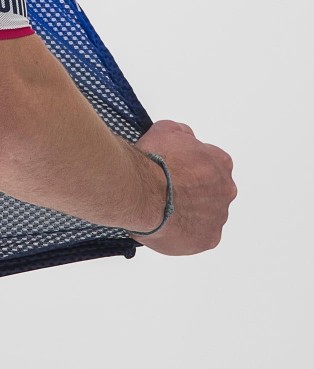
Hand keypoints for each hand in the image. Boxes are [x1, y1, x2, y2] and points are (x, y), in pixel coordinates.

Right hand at [131, 120, 236, 255]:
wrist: (143, 192)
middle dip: (192, 190)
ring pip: (205, 214)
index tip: (174, 169)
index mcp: (220, 162)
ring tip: (162, 209)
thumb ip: (181, 133)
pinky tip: (165, 224)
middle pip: (210, 190)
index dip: (189, 166)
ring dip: (188, 212)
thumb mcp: (165, 130)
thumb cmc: (154, 162)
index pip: (210, 163)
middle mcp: (226, 189)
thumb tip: (185, 137)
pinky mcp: (208, 239)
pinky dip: (184, 232)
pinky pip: (197, 236)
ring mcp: (219, 215)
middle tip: (167, 190)